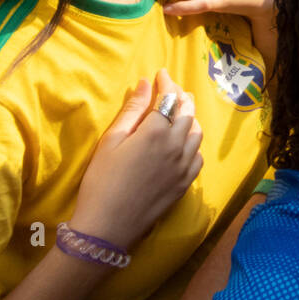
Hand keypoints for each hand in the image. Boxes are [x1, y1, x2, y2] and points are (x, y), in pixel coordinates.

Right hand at [70, 69, 202, 247]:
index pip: (169, 98)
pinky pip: (197, 156)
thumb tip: (146, 84)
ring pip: (197, 132)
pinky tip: (183, 143)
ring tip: (179, 112)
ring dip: (190, 117)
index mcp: (157, 131)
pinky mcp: (186, 183)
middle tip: (171, 90)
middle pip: (188, 112)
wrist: (108, 226)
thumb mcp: (112, 140)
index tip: (162, 73)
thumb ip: (133, 110)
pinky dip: (193, 143)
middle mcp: (177, 145)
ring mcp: (185, 165)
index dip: (167, 83)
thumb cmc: (101, 180)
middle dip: (181, 97)